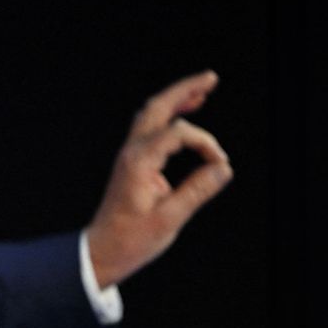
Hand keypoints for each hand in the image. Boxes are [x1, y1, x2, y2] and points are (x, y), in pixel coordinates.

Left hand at [85, 70, 232, 287]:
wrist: (103, 250)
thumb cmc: (132, 239)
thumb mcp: (169, 219)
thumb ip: (197, 191)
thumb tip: (223, 167)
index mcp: (138, 162)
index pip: (177, 133)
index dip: (204, 143)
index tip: (220, 164)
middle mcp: (131, 151)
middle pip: (157, 107)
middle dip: (183, 90)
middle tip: (211, 77)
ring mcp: (130, 154)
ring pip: (151, 114)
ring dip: (176, 99)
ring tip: (202, 89)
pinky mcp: (133, 161)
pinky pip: (151, 128)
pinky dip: (170, 116)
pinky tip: (185, 114)